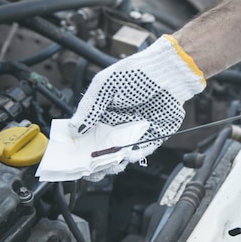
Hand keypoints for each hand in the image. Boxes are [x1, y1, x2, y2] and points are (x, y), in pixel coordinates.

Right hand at [70, 34, 205, 179]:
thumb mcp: (104, 86)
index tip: (75, 161)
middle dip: (96, 163)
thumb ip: (89, 108)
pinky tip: (129, 155)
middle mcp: (118, 124)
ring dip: (115, 163)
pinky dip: (136, 155)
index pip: (88, 136)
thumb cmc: (136, 72)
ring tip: (110, 164)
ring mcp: (135, 131)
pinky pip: (143, 150)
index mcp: (103, 113)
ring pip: (122, 154)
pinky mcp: (153, 135)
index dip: (80, 150)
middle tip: (91, 170)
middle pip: (103, 150)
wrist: (167, 71)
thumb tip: (73, 129)